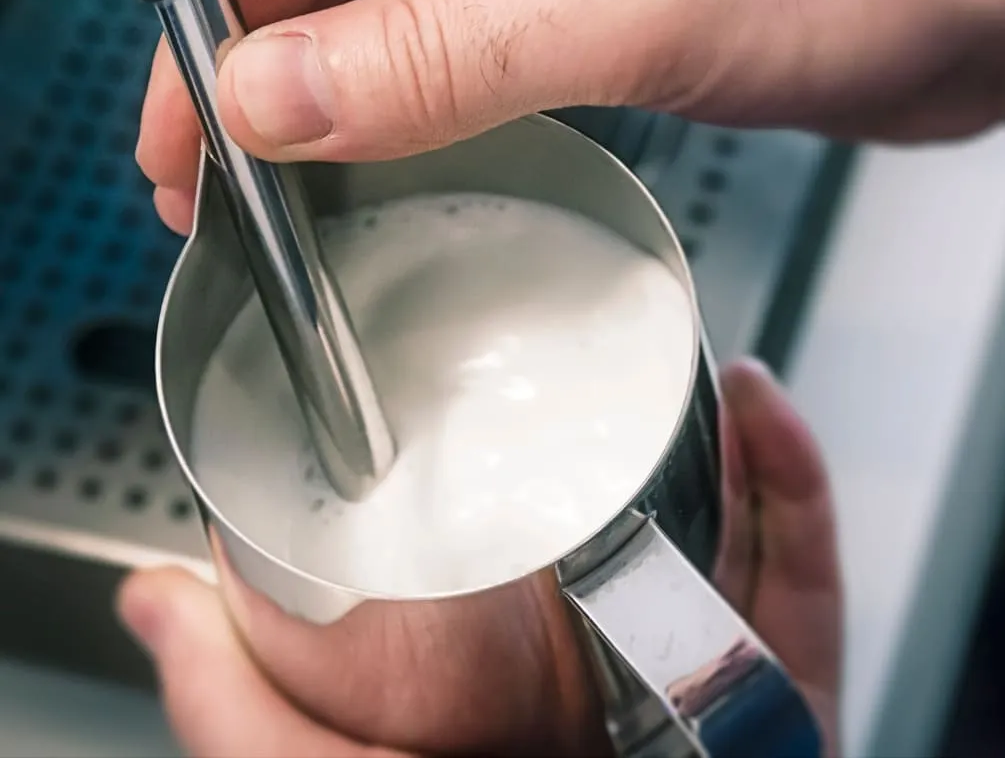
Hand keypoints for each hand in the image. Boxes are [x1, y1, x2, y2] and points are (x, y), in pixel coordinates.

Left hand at [118, 359, 842, 757]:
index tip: (490, 374)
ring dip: (721, 432)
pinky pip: (807, 574)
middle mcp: (601, 669)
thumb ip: (241, 706)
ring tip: (691, 350)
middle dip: (629, 433)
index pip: (507, 551)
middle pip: (630, 527)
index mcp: (501, 684)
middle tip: (607, 342)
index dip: (506, 462)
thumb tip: (154, 602)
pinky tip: (763, 405)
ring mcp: (699, 679)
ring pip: (727, 531)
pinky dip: (797, 483)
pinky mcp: (787, 692)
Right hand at [137, 0, 1004, 234]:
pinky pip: (480, 34)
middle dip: (277, 59)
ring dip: (352, 84)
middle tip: (227, 172)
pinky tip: (405, 149)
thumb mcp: (629, 1)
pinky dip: (432, 95)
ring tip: (300, 179)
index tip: (190, 120)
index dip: (227, 13)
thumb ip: (437, 56)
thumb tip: (275, 95)